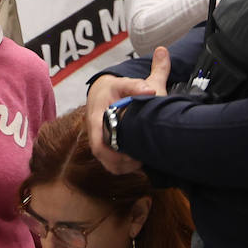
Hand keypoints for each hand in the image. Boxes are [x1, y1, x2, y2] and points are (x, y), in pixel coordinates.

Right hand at [85, 46, 169, 173]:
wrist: (100, 92)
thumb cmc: (114, 89)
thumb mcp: (124, 82)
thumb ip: (139, 82)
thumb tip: (154, 80)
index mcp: (97, 117)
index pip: (99, 140)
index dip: (115, 151)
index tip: (133, 152)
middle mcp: (94, 131)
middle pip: (102, 155)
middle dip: (121, 161)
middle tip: (140, 160)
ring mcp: (97, 140)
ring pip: (107, 162)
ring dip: (123, 165)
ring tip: (140, 162)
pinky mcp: (102, 147)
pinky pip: (109, 163)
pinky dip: (122, 166)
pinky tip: (136, 162)